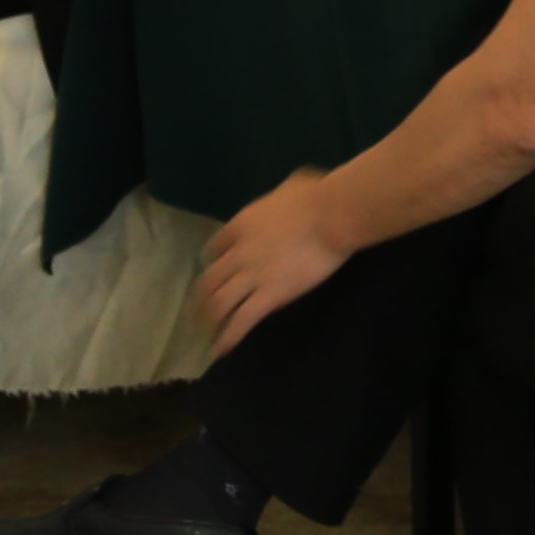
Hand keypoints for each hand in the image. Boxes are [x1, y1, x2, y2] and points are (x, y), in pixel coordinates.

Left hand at [200, 165, 364, 348]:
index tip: (216, 271)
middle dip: (202, 299)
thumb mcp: (292, 184)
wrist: (332, 216)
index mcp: (241, 225)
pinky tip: (222, 350)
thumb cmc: (317, 196)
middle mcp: (238, 254)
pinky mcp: (269, 296)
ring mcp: (252, 276)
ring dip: (210, 321)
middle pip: (209, 281)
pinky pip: (242, 320)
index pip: (214, 248)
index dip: (212, 262)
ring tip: (209, 335)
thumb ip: (283, 192)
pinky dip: (228, 337)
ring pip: (219, 303)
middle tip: (201, 312)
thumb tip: (292, 191)